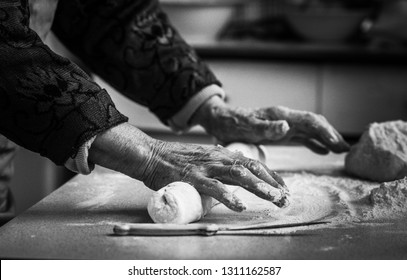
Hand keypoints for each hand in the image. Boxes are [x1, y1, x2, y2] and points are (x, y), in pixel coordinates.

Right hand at [89, 123, 288, 211]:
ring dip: (259, 187)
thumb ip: (217, 166)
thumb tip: (231, 180)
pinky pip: (214, 187)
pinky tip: (240, 206)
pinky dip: (229, 196)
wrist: (151, 154)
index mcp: (221, 153)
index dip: (270, 175)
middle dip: (272, 183)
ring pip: (239, 176)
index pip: (253, 163)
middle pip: (252, 168)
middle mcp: (218, 157)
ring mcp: (206, 167)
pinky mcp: (193, 177)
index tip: (283, 187)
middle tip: (285, 197)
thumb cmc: (175, 160)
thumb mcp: (203, 158)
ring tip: (274, 199)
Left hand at [192, 96, 349, 153]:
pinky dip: (313, 143)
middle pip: (315, 124)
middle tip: (347, 150)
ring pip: (310, 131)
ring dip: (326, 139)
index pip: (309, 121)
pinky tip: (321, 151)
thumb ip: (265, 128)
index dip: (326, 131)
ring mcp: (283, 125)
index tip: (338, 143)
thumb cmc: (231, 124)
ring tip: (340, 150)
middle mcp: (285, 119)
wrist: (221, 120)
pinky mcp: (279, 132)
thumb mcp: (245, 127)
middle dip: (331, 135)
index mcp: (280, 116)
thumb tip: (286, 126)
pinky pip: (300, 137)